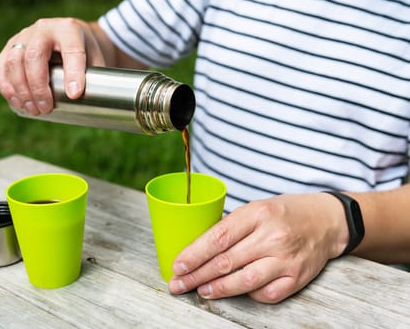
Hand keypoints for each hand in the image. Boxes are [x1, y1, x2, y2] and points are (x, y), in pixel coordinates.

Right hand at [0, 18, 106, 114]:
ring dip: (21, 90)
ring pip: (14, 61)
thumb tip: (96, 106)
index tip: (75, 95)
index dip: (73, 73)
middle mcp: (44, 29)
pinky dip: (6, 87)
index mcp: (69, 29)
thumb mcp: (97, 61)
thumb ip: (96, 79)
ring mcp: (24, 36)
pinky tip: (16, 103)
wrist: (74, 38)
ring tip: (33, 110)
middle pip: (34, 56)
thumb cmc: (88, 53)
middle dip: (39, 86)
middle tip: (46, 108)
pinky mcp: (10, 47)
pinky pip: (1, 67)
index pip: (71, 50)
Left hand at [168, 193, 349, 302]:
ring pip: (244, 280)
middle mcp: (272, 236)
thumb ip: (231, 227)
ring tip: (201, 291)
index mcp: (257, 214)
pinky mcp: (297, 277)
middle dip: (197, 275)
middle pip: (226, 261)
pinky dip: (248, 295)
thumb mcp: (256, 208)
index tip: (178, 266)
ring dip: (218, 288)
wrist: (327, 221)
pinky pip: (266, 294)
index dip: (194, 254)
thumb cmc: (284, 213)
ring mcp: (286, 259)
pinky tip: (236, 291)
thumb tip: (197, 250)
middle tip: (178, 285)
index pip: (218, 237)